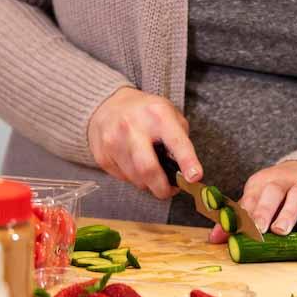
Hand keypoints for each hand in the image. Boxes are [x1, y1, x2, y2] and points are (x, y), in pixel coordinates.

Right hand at [87, 86, 201, 198]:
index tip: (194, 177)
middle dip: (162, 187)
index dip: (187, 162)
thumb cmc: (146, 112)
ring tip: (153, 173)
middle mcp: (133, 127)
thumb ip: (180, 139)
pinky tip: (135, 165)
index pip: (176, 142)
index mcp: (158, 114)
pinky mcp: (102, 155)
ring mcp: (113, 141)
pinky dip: (134, 178)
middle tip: (169, 191)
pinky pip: (123, 178)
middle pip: (148, 168)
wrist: (108, 105)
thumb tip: (186, 170)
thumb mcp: (170, 114)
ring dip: (148, 183)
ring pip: (135, 178)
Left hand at [207, 161, 296, 243]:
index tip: (236, 230)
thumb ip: (239, 218)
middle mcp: (285, 180)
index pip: (251, 196)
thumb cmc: (281, 192)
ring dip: (288, 213)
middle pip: (273, 191)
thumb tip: (215, 239)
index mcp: (263, 181)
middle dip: (264, 210)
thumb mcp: (259, 200)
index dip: (243, 213)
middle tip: (258, 229)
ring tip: (280, 231)